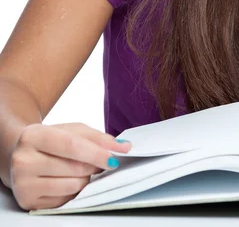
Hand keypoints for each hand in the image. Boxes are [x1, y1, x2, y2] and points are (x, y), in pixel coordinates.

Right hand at [9, 122, 131, 210]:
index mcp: (33, 136)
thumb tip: (124, 147)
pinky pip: (65, 200)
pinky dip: (74, 190)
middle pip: (75, 168)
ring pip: (72, 186)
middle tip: (103, 162)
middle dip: (95, 165)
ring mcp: (23, 184)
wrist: (19, 155)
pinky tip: (68, 179)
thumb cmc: (51, 140)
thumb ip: (98, 137)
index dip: (97, 152)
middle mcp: (23, 161)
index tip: (115, 158)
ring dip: (86, 178)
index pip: (72, 145)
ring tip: (81, 169)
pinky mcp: (28, 202)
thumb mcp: (72, 130)